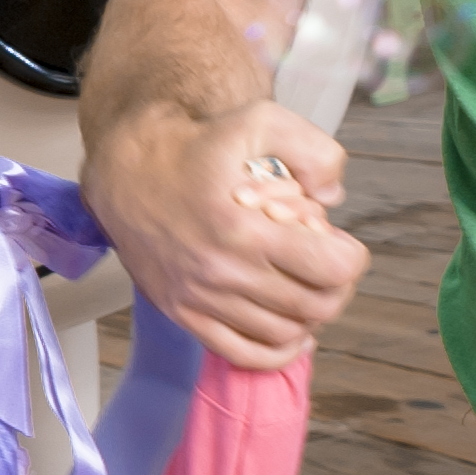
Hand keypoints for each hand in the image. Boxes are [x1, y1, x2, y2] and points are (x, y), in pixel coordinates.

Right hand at [82, 96, 368, 370]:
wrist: (125, 170)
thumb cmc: (196, 145)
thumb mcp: (260, 121)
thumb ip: (315, 151)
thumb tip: (334, 198)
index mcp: (244, 227)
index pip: (333, 269)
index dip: (350, 257)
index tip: (339, 243)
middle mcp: (222, 271)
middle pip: (315, 306)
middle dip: (335, 285)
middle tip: (324, 263)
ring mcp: (200, 297)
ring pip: (285, 333)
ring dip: (308, 314)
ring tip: (302, 286)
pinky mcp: (182, 312)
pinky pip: (242, 353)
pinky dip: (277, 350)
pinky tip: (289, 329)